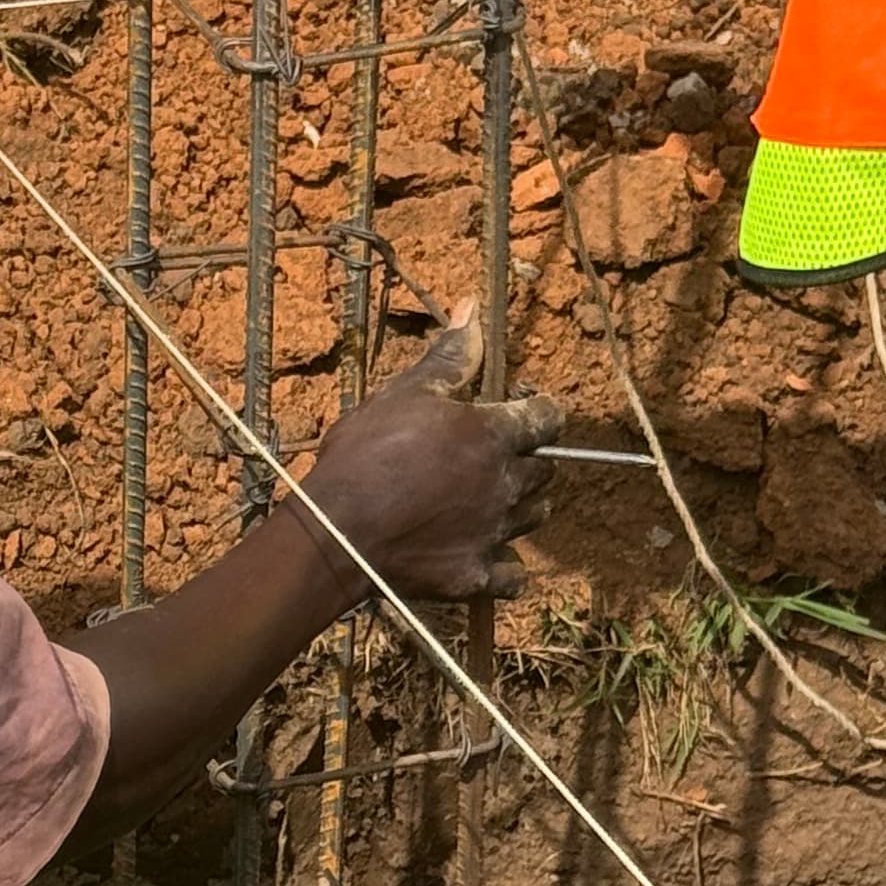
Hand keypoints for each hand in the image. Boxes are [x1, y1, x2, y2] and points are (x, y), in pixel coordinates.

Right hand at [297, 309, 568, 603]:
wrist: (337, 532)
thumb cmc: (364, 454)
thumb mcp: (402, 394)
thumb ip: (448, 357)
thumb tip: (474, 309)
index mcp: (494, 434)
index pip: (549, 417)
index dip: (540, 410)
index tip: (522, 410)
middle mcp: (507, 484)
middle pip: (546, 469)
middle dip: (530, 459)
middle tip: (494, 456)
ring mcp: (495, 533)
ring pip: (536, 516)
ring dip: (523, 505)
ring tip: (491, 500)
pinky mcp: (477, 575)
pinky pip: (513, 575)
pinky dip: (505, 565)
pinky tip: (484, 553)